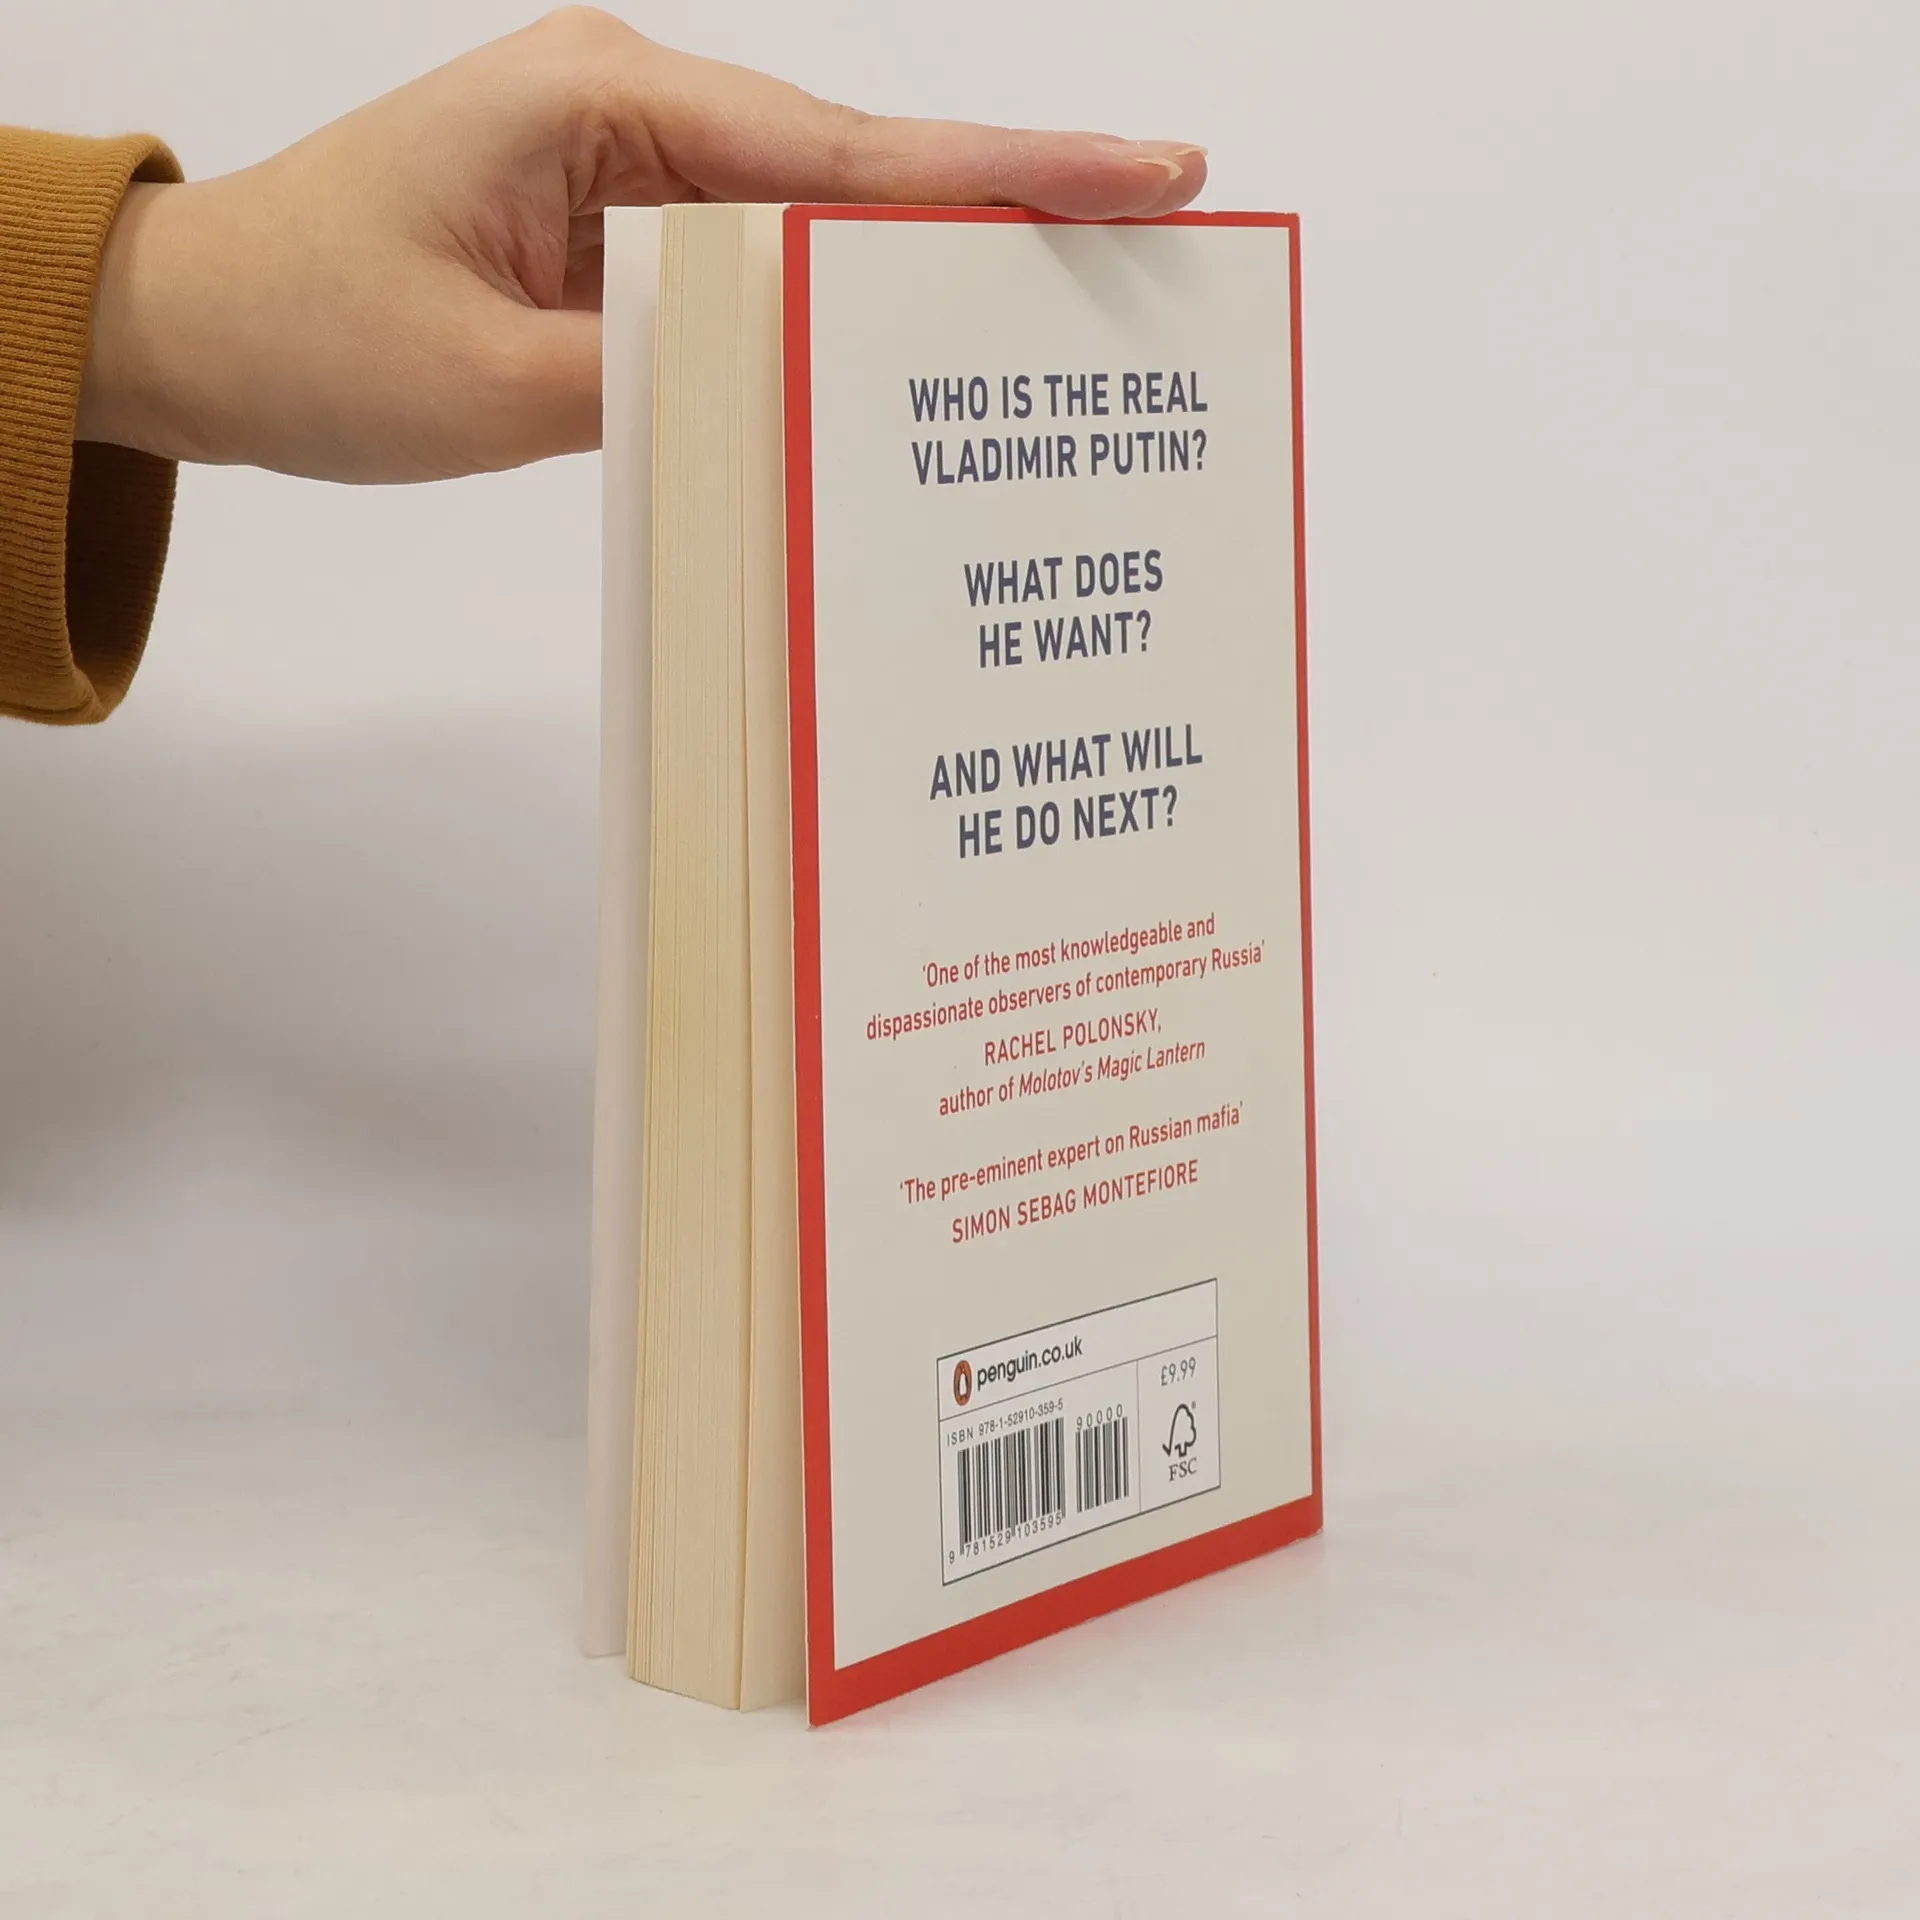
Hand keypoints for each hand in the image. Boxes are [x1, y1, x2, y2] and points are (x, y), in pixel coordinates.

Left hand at [76, 8, 1206, 481]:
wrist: (203, 332)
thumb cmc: (314, 331)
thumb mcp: (492, 382)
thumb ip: (662, 377)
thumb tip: (806, 392)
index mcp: (605, 103)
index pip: (845, 153)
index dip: (1004, 172)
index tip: (1143, 171)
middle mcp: (636, 116)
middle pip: (861, 169)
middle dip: (1007, 203)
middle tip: (1157, 229)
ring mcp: (632, 175)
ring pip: (819, 226)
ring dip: (926, 267)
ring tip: (1060, 313)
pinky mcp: (621, 238)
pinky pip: (757, 276)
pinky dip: (832, 315)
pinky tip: (908, 353)